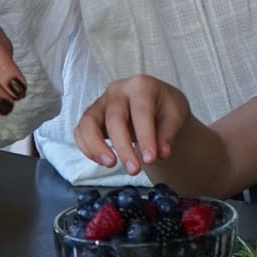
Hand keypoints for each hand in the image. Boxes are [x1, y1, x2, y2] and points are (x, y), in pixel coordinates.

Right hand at [75, 74, 192, 175]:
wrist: (155, 103)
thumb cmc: (164, 107)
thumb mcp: (175, 115)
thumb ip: (167, 134)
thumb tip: (161, 154)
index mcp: (140, 85)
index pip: (141, 112)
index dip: (145, 137)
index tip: (150, 159)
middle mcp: (117, 90)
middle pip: (114, 118)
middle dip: (123, 147)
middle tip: (134, 170)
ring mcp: (101, 102)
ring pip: (88, 122)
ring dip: (96, 146)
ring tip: (111, 165)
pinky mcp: (91, 116)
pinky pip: (80, 131)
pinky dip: (87, 148)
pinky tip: (102, 161)